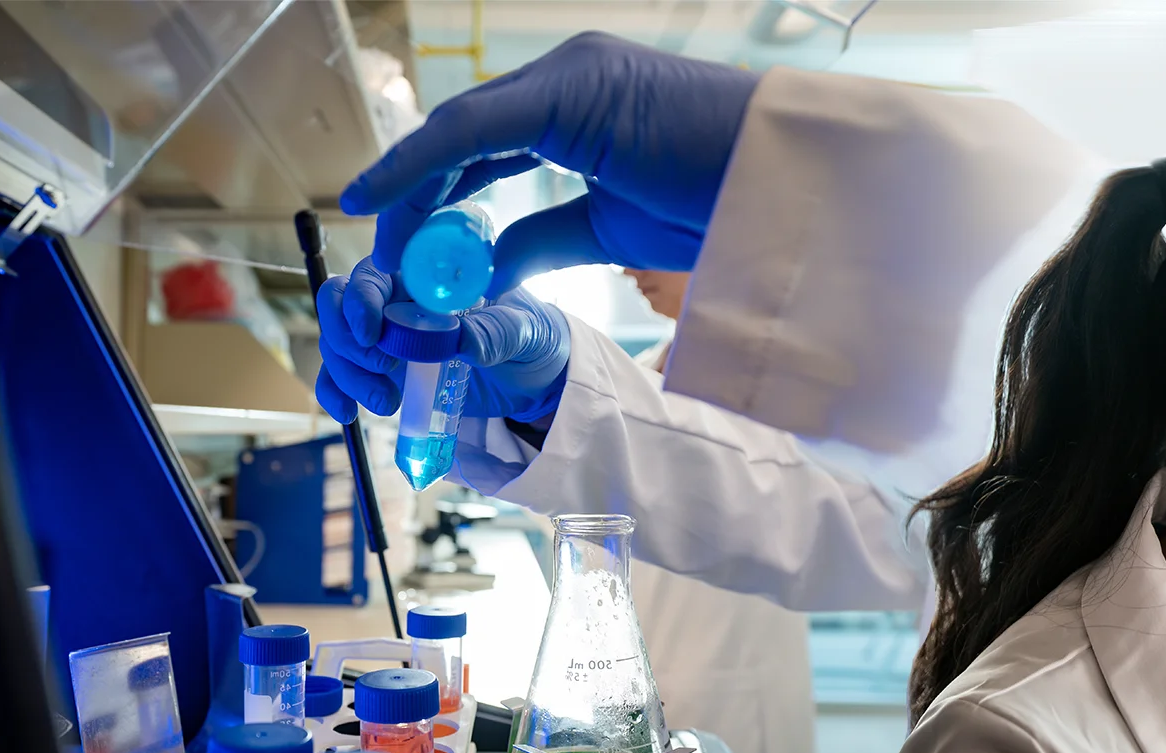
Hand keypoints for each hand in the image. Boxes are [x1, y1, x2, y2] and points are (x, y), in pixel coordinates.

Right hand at [316, 257, 571, 423]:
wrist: (538, 377)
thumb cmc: (532, 337)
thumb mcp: (524, 332)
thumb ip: (494, 331)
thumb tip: (458, 338)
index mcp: (427, 274)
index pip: (377, 271)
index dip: (362, 299)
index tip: (372, 334)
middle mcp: (399, 297)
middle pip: (341, 302)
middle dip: (347, 338)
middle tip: (381, 369)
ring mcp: (388, 334)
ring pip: (340, 341)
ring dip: (347, 372)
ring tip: (386, 403)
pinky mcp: (385, 369)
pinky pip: (343, 373)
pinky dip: (335, 391)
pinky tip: (347, 412)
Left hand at [341, 31, 759, 295]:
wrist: (784, 186)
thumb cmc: (718, 206)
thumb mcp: (611, 229)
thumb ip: (548, 236)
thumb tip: (492, 267)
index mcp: (584, 102)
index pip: (487, 142)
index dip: (437, 190)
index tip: (402, 241)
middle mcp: (569, 74)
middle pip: (465, 134)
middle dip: (418, 195)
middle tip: (387, 256)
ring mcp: (569, 74)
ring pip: (461, 129)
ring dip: (414, 189)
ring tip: (383, 245)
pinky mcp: (569, 90)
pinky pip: (473, 129)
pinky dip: (420, 164)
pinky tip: (381, 199)